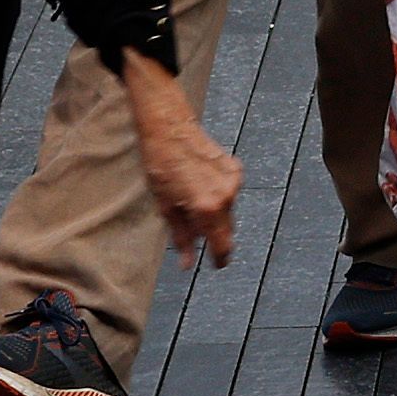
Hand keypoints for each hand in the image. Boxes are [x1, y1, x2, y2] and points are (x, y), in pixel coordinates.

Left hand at [127, 57, 242, 264]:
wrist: (169, 130)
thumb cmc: (161, 167)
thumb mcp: (166, 208)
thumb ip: (181, 238)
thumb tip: (187, 263)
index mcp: (207, 208)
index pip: (223, 245)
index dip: (219, 259)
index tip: (216, 265)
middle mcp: (226, 195)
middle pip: (227, 229)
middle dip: (213, 236)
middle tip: (194, 233)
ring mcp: (233, 181)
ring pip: (228, 211)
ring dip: (214, 215)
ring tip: (189, 203)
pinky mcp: (235, 168)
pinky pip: (229, 193)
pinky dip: (217, 197)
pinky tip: (198, 187)